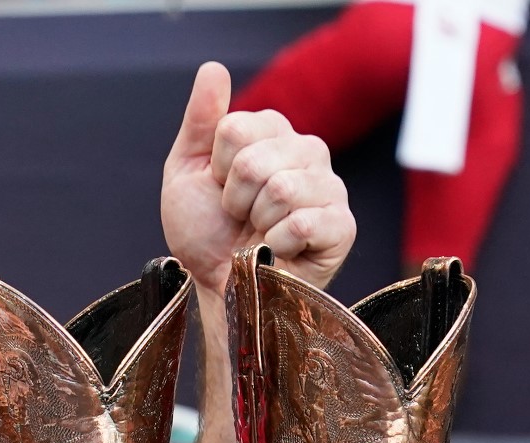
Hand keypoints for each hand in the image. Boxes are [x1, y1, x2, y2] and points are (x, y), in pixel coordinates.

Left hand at [160, 61, 355, 294]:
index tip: (221, 189)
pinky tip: (278, 250)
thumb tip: (213, 68)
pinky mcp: (342, 227)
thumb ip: (202, 121)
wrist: (219, 286)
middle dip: (234, 198)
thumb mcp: (188, 172)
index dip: (217, 169)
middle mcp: (308, 152)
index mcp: (274, 133)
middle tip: (239, 217)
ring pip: (282, 189)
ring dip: (255, 222)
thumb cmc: (205, 232)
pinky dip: (276, 244)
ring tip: (258, 232)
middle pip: (256, 160)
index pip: (235, 129)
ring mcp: (329, 188)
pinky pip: (303, 223)